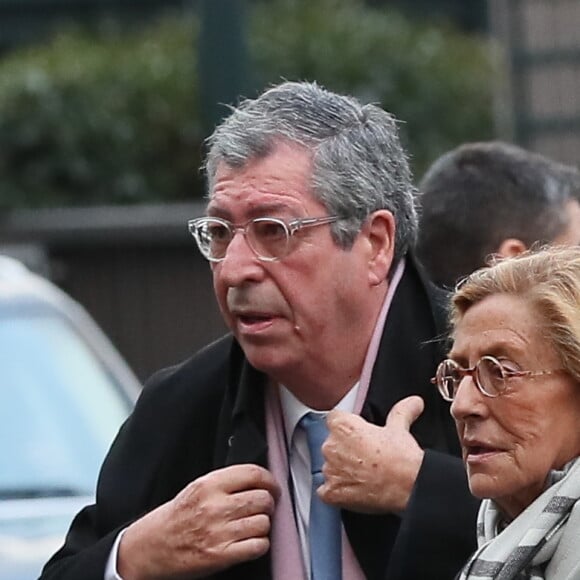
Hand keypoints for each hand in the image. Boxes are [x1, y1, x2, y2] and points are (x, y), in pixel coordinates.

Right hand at [118, 464, 279, 579]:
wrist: (151, 547)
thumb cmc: (176, 518)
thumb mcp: (197, 488)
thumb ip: (226, 482)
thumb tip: (259, 479)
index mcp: (209, 485)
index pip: (253, 473)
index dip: (270, 479)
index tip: (273, 486)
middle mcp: (215, 506)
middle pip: (263, 498)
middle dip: (269, 503)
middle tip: (264, 508)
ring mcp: (219, 531)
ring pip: (264, 522)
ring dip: (263, 525)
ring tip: (253, 525)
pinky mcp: (221, 555)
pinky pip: (258, 546)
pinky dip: (260, 544)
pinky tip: (250, 542)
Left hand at [318, 396, 424, 513]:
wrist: (409, 486)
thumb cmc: (401, 457)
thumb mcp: (399, 428)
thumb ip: (401, 411)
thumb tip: (414, 402)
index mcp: (342, 426)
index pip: (334, 420)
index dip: (347, 427)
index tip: (357, 435)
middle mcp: (331, 446)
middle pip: (331, 444)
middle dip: (344, 450)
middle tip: (364, 457)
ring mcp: (329, 470)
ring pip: (329, 467)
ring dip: (341, 470)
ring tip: (363, 475)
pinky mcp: (331, 492)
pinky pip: (326, 490)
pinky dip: (337, 492)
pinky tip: (353, 491)